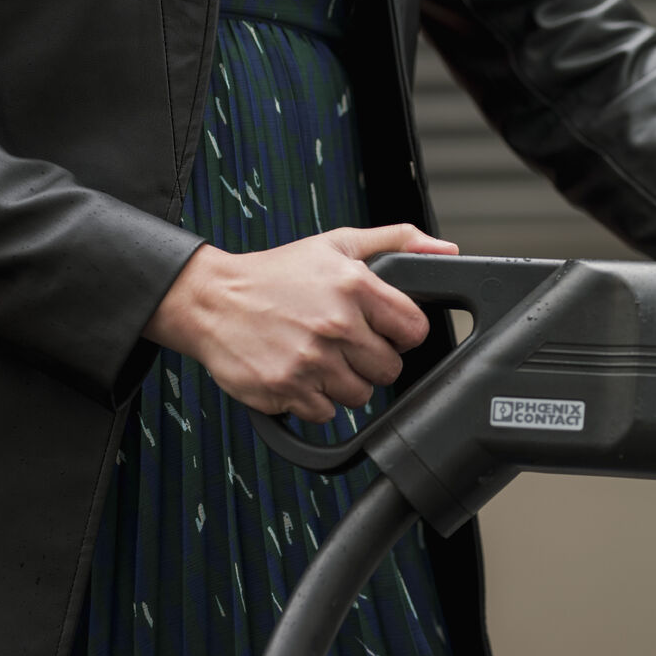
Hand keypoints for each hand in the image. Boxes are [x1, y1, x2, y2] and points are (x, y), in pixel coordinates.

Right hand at [145, 224, 458, 422]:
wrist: (210, 299)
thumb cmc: (276, 273)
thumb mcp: (338, 244)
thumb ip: (398, 242)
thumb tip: (445, 250)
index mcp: (355, 286)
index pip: (414, 329)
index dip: (403, 333)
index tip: (385, 330)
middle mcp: (335, 325)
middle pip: (389, 369)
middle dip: (373, 359)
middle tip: (346, 344)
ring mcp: (310, 361)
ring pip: (360, 395)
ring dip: (344, 381)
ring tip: (320, 356)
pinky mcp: (285, 389)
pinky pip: (324, 413)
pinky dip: (314, 399)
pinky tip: (300, 373)